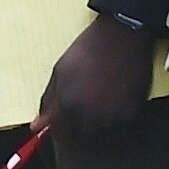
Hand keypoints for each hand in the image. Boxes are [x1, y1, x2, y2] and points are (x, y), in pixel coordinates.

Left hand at [32, 14, 154, 138]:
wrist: (122, 33)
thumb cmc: (89, 48)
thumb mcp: (61, 69)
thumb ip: (48, 99)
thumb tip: (38, 126)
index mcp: (67, 105)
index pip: (60, 132)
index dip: (62, 124)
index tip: (67, 116)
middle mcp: (88, 116)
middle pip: (80, 135)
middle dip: (80, 122)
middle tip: (88, 99)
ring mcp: (111, 116)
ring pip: (101, 131)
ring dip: (99, 120)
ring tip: (103, 94)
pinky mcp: (131, 112)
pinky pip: (121, 124)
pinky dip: (117, 114)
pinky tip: (117, 94)